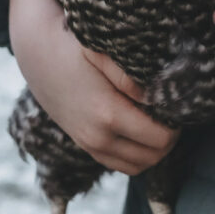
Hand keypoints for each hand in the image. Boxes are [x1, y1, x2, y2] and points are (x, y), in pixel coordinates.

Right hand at [9, 0, 179, 174]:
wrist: (38, 54)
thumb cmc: (74, 47)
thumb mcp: (100, 51)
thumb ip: (128, 74)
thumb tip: (154, 95)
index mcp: (108, 114)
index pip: (161, 139)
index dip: (176, 125)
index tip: (177, 106)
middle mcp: (98, 137)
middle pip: (154, 157)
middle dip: (169, 139)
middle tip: (172, 115)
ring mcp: (90, 145)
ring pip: (139, 166)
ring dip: (154, 150)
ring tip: (158, 123)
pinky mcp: (85, 146)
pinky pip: (121, 165)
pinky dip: (137, 155)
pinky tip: (141, 130)